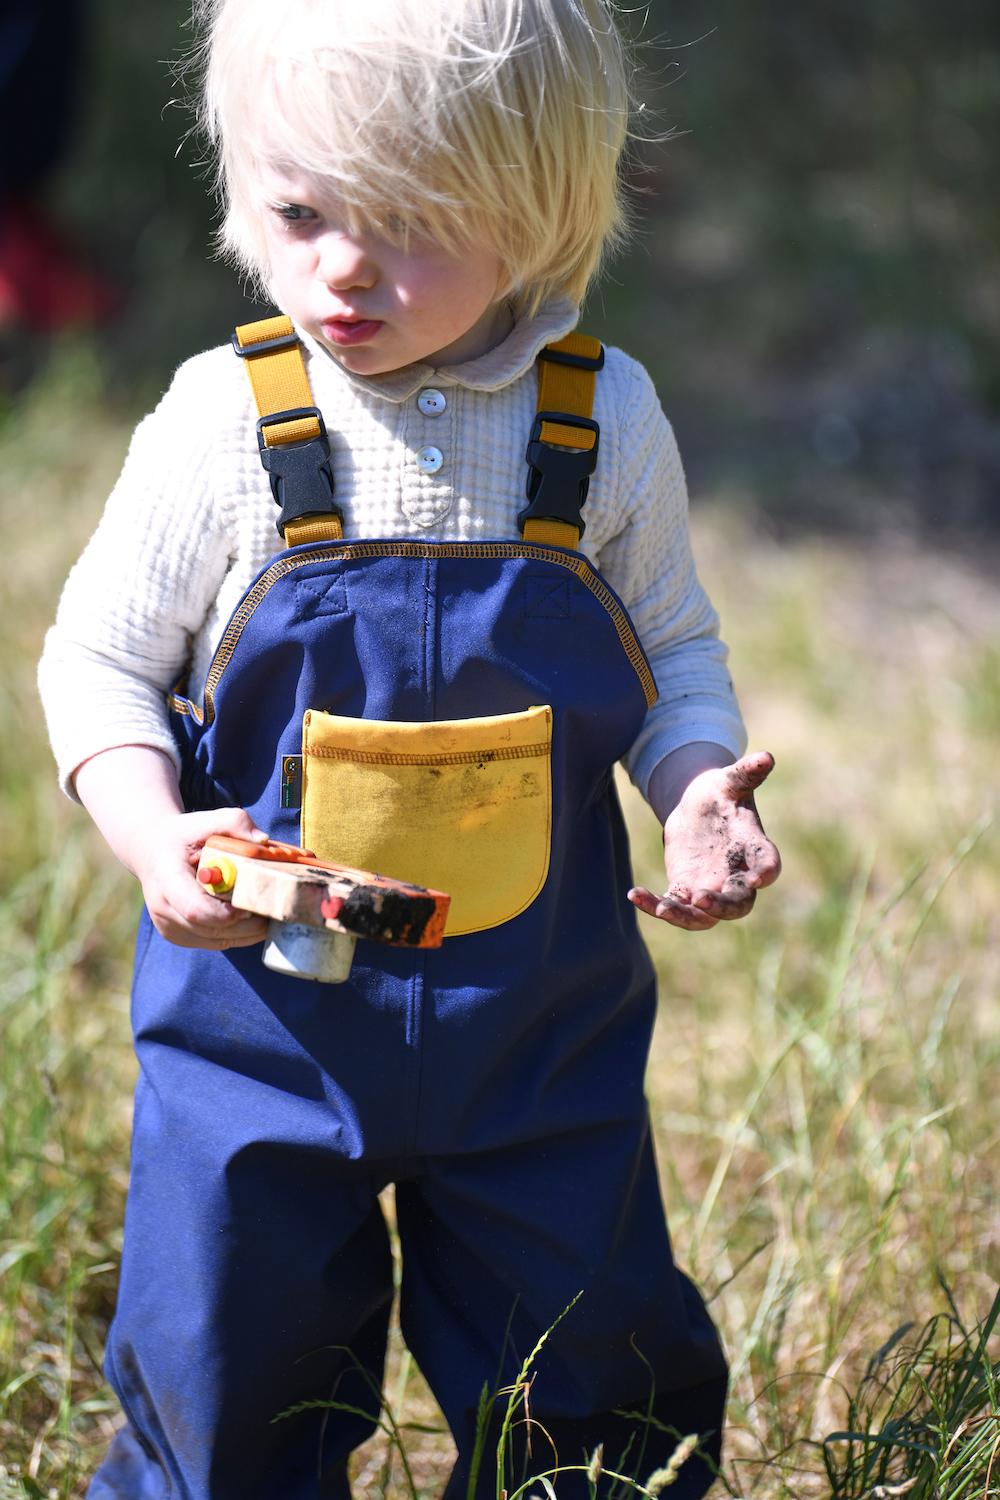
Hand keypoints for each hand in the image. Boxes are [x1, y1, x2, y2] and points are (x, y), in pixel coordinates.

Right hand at [133, 806, 270, 949]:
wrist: (153, 851)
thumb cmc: (185, 835)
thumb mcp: (206, 820)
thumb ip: (234, 823)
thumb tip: (263, 841)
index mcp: (166, 878)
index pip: (195, 909)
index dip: (227, 914)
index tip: (252, 904)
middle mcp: (162, 907)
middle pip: (211, 929)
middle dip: (246, 924)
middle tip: (274, 910)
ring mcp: (168, 926)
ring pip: (216, 940)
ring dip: (246, 932)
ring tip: (269, 914)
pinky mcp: (178, 936)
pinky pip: (214, 942)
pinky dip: (237, 935)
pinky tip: (253, 919)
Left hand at [628, 751, 780, 930]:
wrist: (698, 808)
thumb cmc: (721, 793)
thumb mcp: (730, 781)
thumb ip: (746, 773)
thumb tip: (766, 756)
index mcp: (754, 848)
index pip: (768, 864)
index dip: (765, 872)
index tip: (759, 878)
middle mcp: (737, 876)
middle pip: (739, 904)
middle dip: (723, 907)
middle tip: (702, 901)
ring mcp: (712, 888)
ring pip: (705, 917)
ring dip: (684, 916)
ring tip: (662, 908)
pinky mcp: (685, 890)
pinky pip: (673, 905)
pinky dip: (655, 905)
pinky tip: (634, 894)